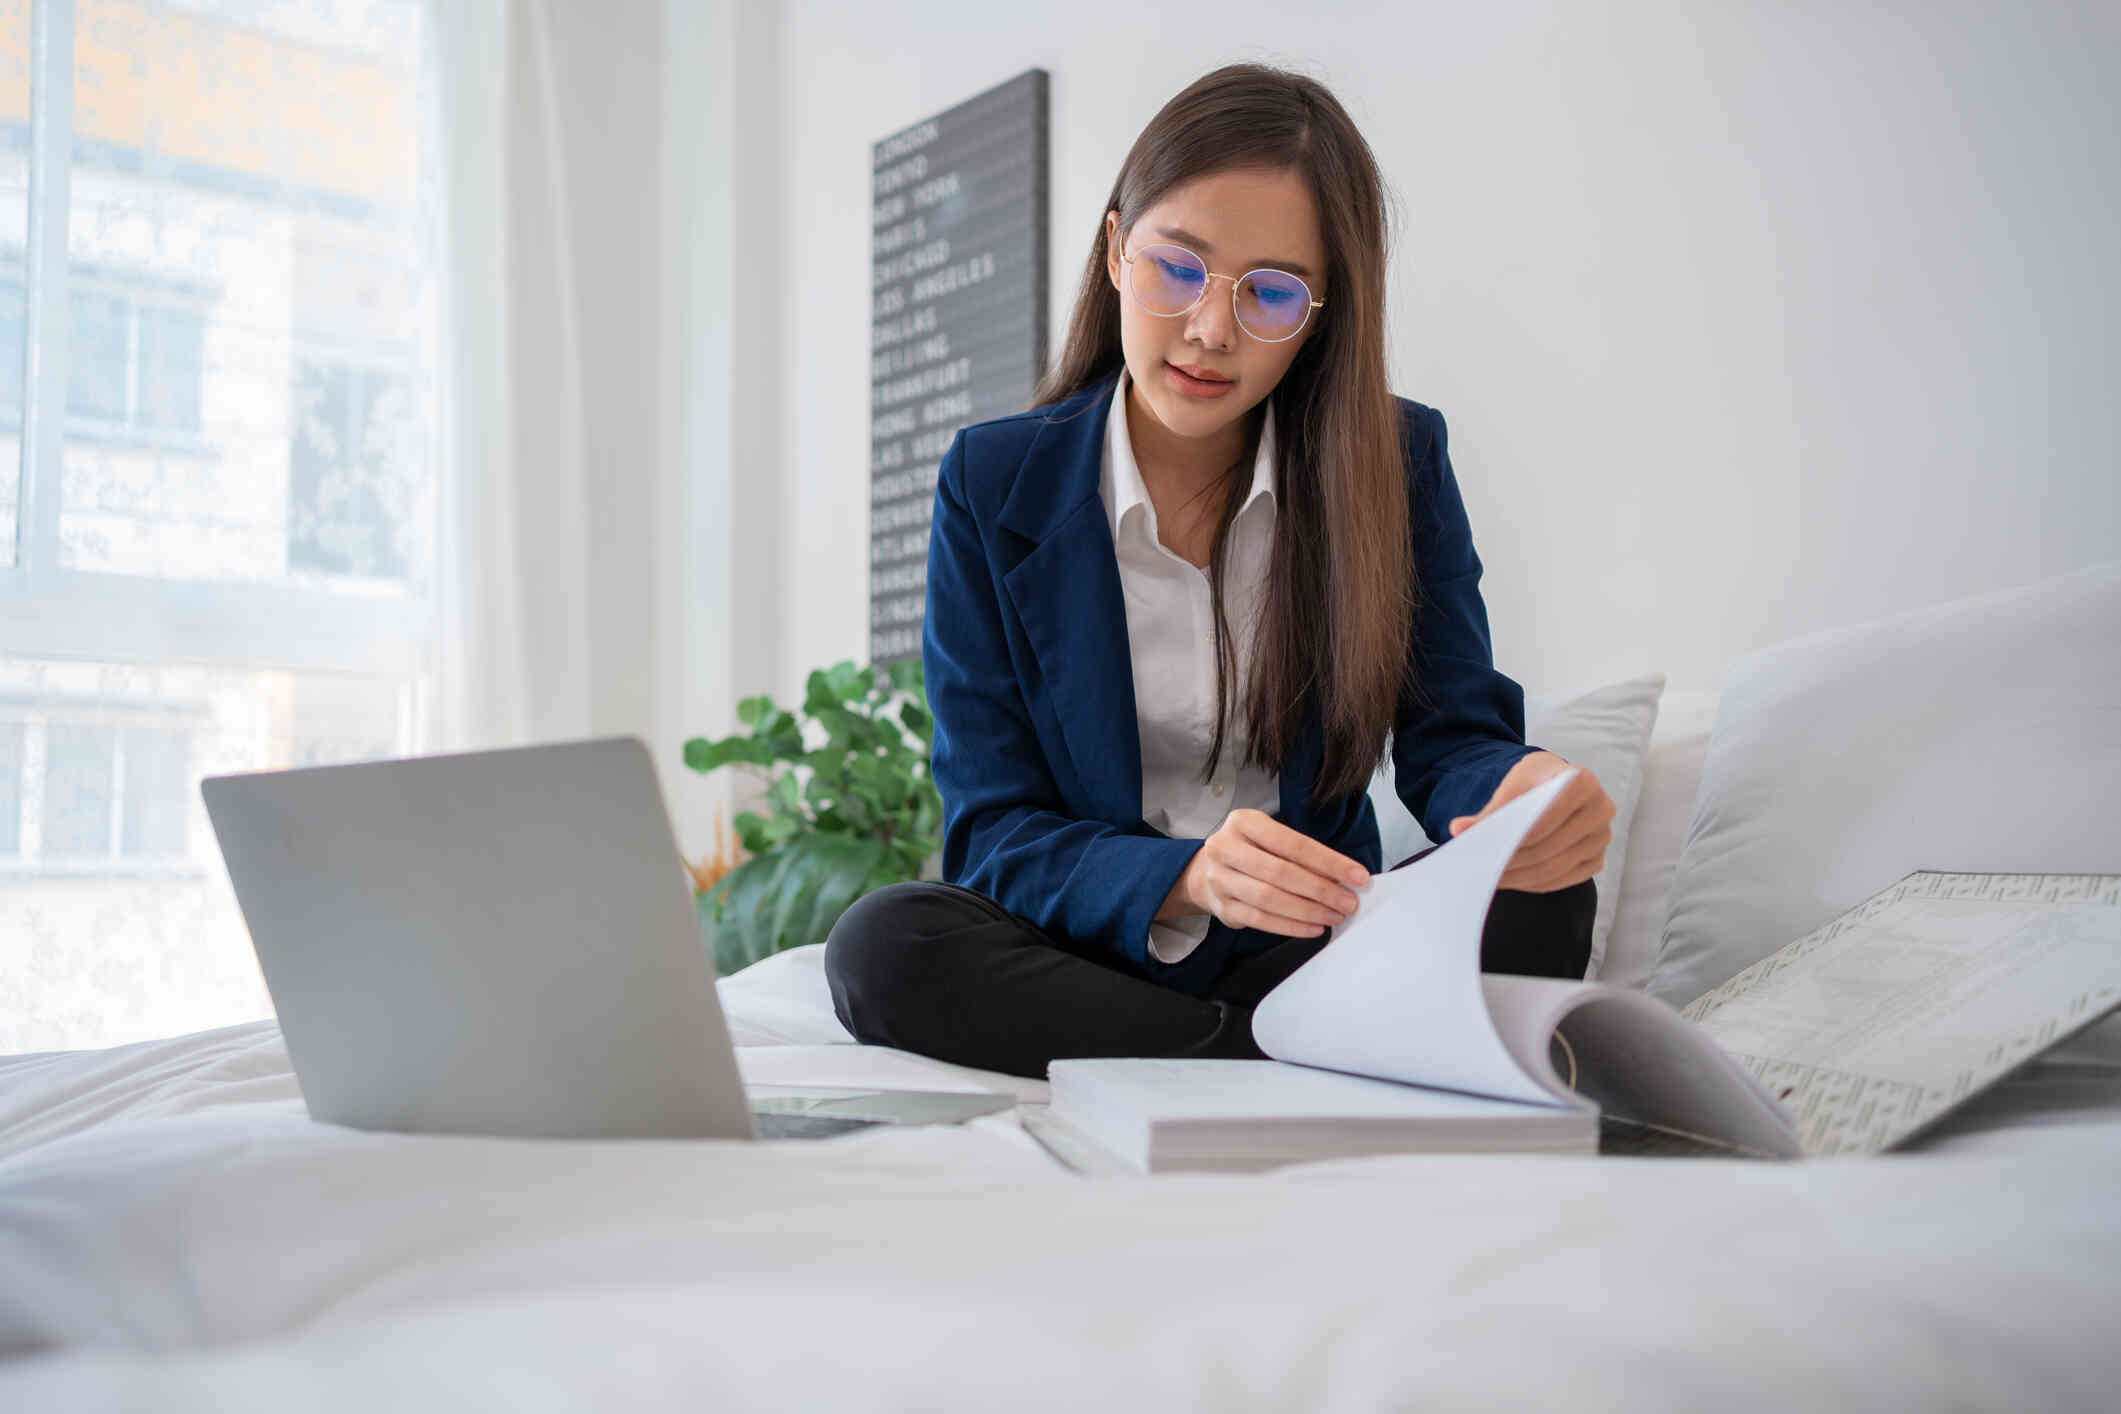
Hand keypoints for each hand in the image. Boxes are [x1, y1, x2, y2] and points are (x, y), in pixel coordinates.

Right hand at [1158, 809, 1369, 937]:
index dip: (1330, 862)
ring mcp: (1219, 879)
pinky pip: (1260, 920)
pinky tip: (1313, 928)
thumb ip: (1302, 855)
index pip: (1294, 844)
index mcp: (1244, 822)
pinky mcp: (1221, 907)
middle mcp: (1226, 847)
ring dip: (1308, 910)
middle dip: (1321, 889)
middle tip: (1348, 902)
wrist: (1205, 872)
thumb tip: (1346, 878)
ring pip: (1270, 899)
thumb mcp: (1271, 839)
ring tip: (1335, 916)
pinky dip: (1291, 926)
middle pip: (1281, 872)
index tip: (1358, 877)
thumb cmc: (1252, 852)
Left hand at [1447, 750, 1614, 892]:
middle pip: (1548, 847)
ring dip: (1518, 877)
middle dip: (1510, 862)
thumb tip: (1458, 830)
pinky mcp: (1597, 859)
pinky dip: (1534, 883)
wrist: (1556, 783)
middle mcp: (1601, 809)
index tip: (1481, 851)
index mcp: (1582, 781)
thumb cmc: (1534, 781)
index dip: (1511, 839)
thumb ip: (1489, 810)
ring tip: (1489, 877)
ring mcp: (1602, 837)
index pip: (1543, 820)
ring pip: (1555, 868)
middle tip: (1479, 870)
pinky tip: (1511, 880)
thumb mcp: (1512, 785)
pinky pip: (1563, 879)